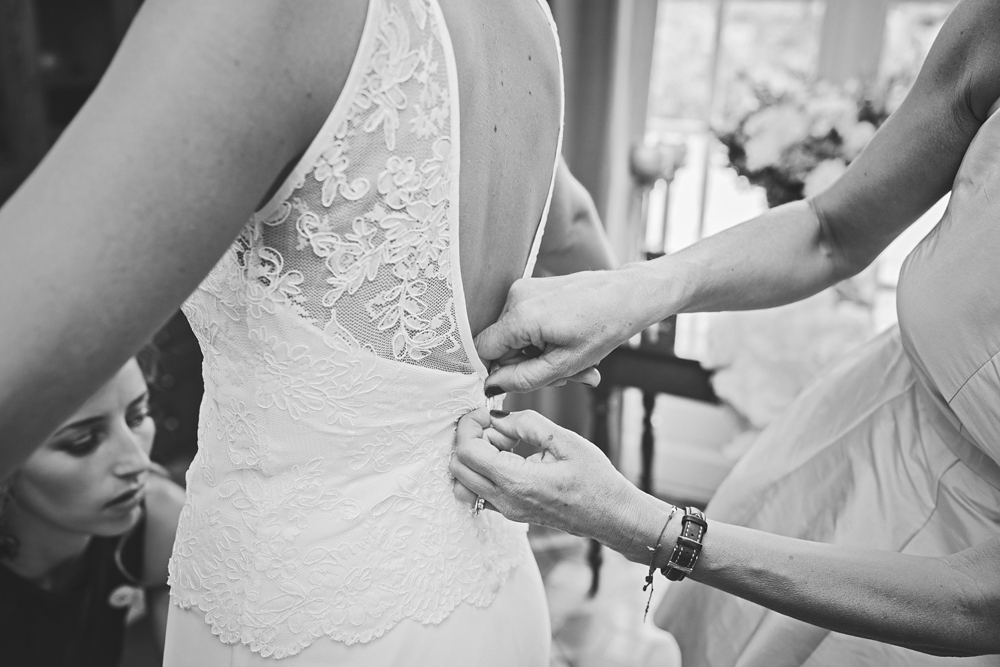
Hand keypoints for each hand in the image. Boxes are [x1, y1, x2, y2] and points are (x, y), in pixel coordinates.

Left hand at [450, 408, 645, 547]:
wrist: (611, 516)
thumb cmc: (596, 481)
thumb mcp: (565, 440)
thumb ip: (526, 423)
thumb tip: (497, 417)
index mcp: (517, 481)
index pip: (467, 452)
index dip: (470, 425)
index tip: (486, 412)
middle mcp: (506, 501)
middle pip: (458, 467)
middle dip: (470, 438)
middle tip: (497, 425)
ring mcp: (506, 510)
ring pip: (465, 480)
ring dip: (476, 455)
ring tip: (506, 442)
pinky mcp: (511, 512)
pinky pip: (480, 490)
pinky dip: (485, 469)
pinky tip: (511, 456)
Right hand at [475, 265, 652, 393]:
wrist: (629, 295)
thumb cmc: (606, 327)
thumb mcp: (565, 365)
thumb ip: (523, 379)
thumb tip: (491, 386)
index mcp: (521, 315)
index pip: (483, 350)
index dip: (498, 372)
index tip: (522, 381)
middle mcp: (516, 296)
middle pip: (502, 346)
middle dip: (529, 366)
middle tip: (565, 378)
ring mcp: (524, 288)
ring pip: (517, 337)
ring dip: (542, 355)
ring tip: (576, 362)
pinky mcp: (533, 287)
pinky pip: (526, 322)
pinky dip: (545, 338)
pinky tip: (569, 344)